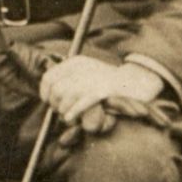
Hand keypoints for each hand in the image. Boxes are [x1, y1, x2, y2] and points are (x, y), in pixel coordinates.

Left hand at [38, 58, 163, 122]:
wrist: (137, 80)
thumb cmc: (109, 82)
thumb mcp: (86, 73)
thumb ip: (69, 81)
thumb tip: (50, 96)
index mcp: (76, 63)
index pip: (48, 77)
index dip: (45, 93)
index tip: (49, 102)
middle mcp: (82, 68)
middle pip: (56, 90)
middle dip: (55, 105)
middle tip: (62, 112)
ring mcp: (92, 78)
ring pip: (66, 97)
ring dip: (65, 111)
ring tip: (70, 117)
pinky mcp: (102, 90)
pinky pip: (81, 102)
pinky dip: (73, 111)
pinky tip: (70, 118)